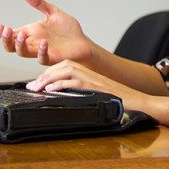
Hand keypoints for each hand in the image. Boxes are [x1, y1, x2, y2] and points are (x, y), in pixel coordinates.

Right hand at [0, 0, 94, 65]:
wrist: (84, 42)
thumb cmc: (68, 30)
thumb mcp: (53, 12)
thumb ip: (38, 3)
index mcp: (32, 32)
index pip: (12, 35)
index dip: (3, 33)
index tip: (0, 26)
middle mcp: (34, 43)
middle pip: (12, 46)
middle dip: (6, 39)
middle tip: (6, 31)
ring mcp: (42, 51)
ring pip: (23, 53)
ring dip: (20, 45)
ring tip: (22, 34)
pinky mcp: (53, 57)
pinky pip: (43, 59)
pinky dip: (41, 51)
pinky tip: (44, 42)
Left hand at [26, 60, 149, 111]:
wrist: (136, 103)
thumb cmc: (116, 102)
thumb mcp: (94, 95)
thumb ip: (79, 93)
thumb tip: (61, 98)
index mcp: (88, 72)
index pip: (63, 66)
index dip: (48, 74)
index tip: (36, 84)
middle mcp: (88, 71)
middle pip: (61, 66)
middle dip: (44, 75)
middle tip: (32, 87)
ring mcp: (91, 77)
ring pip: (65, 70)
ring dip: (48, 78)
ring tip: (37, 88)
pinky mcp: (93, 86)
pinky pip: (73, 81)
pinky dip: (60, 85)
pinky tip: (50, 90)